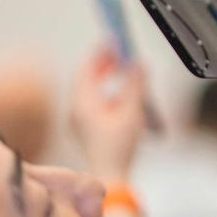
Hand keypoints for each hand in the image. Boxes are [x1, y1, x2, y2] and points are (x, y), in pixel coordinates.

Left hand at [69, 47, 147, 182]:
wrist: (111, 176)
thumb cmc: (118, 147)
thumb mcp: (131, 111)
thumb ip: (135, 84)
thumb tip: (138, 63)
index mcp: (83, 102)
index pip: (87, 68)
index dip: (100, 52)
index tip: (112, 40)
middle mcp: (78, 108)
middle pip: (87, 78)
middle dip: (103, 63)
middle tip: (118, 51)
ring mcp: (82, 119)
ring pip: (91, 89)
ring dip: (106, 76)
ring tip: (122, 68)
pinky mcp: (89, 127)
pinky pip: (96, 101)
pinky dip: (108, 91)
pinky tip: (123, 93)